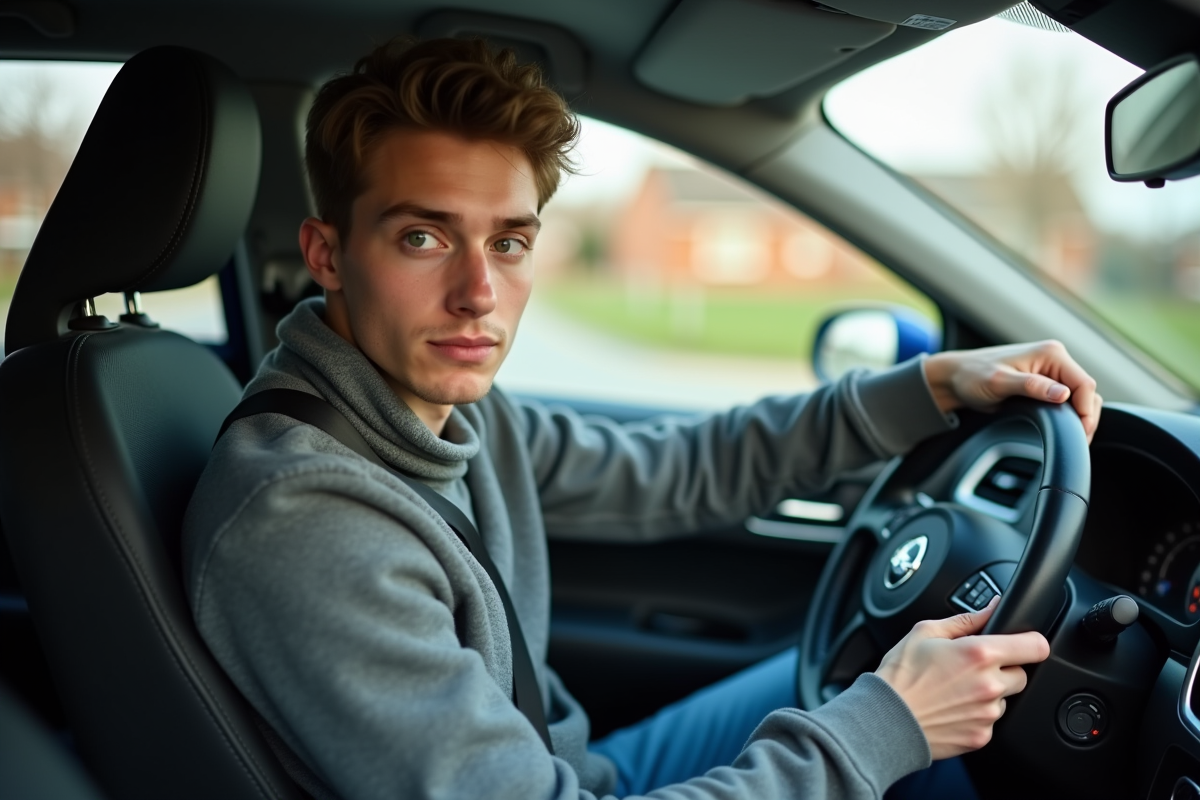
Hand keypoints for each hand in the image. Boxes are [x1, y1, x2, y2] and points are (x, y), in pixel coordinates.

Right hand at [874, 597, 1049, 759]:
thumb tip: (993, 607)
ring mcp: (987, 714)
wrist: (884, 719)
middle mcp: (989, 685)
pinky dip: (976, 714)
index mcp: (979, 654)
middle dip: (1003, 668)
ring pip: (1005, 698)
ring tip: (955, 690)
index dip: (1031, 642)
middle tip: (972, 668)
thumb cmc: (900, 675)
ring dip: (989, 693)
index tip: (1023, 643)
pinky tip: (952, 708)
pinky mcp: (982, 737)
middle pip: (1022, 674)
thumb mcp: (926, 632)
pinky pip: (990, 721)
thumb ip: (966, 619)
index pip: (1035, 646)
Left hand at [922, 341, 1101, 442]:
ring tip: (1073, 439)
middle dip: (1086, 417)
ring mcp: (1051, 373)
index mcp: (1051, 354)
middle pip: (1087, 392)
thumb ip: (1032, 387)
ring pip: (1080, 397)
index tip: (1080, 432)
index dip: (1086, 410)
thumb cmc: (972, 376)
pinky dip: (1070, 415)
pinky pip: (1068, 401)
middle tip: (1078, 441)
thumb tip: (1063, 394)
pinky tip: (1064, 430)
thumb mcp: (999, 382)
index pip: (1085, 384)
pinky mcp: (1046, 385)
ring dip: (1080, 417)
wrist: (956, 378)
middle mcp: (1055, 360)